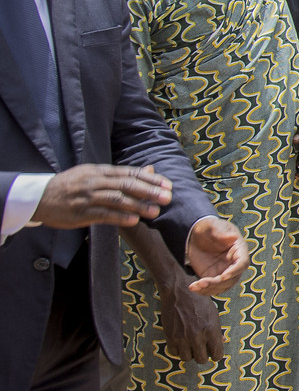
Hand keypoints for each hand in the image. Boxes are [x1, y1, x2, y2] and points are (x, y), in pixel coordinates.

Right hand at [31, 163, 172, 227]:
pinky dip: (119, 217)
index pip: (129, 173)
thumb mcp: (94, 174)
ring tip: (154, 211)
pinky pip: (102, 215)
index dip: (150, 179)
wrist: (39, 197)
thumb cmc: (72, 185)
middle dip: (148, 191)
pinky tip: (133, 220)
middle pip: (126, 185)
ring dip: (137, 205)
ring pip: (116, 200)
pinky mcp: (79, 214)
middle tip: (167, 197)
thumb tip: (149, 170)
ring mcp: (86, 198)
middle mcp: (94, 182)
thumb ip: (121, 175)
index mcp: (99, 171)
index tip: (167, 184)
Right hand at [156, 273, 225, 361]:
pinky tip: (181, 342)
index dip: (216, 355)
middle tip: (202, 349)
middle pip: (201, 360)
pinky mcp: (170, 337)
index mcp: (211, 330)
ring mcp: (182, 338)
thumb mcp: (213, 314)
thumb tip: (221, 342)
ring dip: (190, 353)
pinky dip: (178, 350)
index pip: (217, 355)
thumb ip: (217, 331)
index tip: (213, 352)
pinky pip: (174, 353)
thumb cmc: (199, 301)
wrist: (180, 292)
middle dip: (203, 356)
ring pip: (187, 358)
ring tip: (191, 345)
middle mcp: (197, 337)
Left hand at [183, 216, 248, 295]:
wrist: (197, 235)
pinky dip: (203, 291)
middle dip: (218, 283)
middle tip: (202, 282)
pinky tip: (193, 287)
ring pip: (223, 286)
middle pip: (232, 278)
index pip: (242, 263)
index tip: (223, 276)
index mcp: (238, 249)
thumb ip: (221, 232)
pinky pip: (212, 288)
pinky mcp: (213, 277)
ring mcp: (224, 271)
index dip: (235, 271)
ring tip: (194, 286)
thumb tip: (232, 237)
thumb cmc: (208, 228)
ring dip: (209, 289)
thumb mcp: (212, 226)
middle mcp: (234, 263)